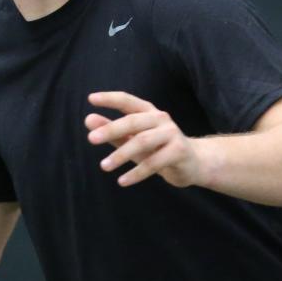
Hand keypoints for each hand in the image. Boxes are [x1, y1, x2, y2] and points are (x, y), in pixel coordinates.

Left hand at [85, 91, 205, 187]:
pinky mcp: (179, 152)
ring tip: (104, 166)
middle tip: (91, 139)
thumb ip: (112, 131)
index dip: (110, 99)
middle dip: (111, 129)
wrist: (193, 164)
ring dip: (121, 155)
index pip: (127, 101)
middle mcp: (161, 119)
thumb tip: (88, 120)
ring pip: (143, 142)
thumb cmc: (158, 149)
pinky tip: (122, 181)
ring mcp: (172, 134)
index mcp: (148, 112)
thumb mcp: (133, 139)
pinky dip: (136, 173)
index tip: (91, 99)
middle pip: (133, 121)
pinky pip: (154, 163)